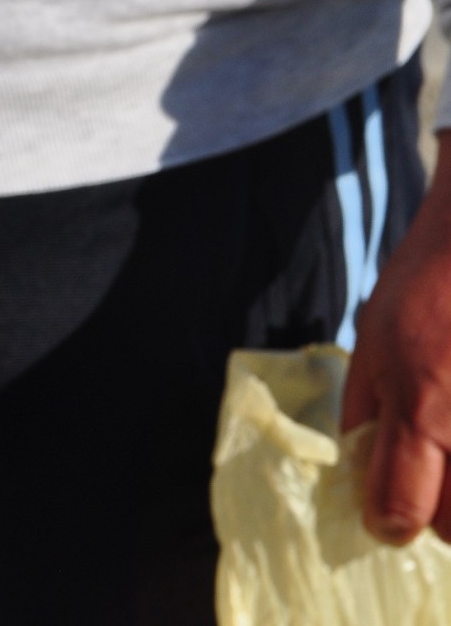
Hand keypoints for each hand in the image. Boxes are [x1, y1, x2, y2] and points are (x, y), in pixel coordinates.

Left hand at [342, 133, 450, 541]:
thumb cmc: (430, 277)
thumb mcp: (374, 333)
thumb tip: (357, 469)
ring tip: (450, 451)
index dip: (388, 522)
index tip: (386, 518)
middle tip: (429, 482)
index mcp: (421, 406)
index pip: (403, 512)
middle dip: (437, 516)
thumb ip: (365, 407)